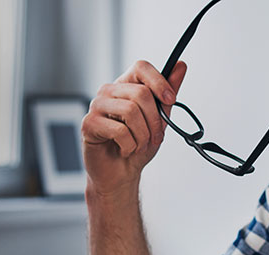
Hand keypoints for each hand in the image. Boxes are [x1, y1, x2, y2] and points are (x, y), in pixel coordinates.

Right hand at [82, 60, 186, 196]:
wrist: (121, 174)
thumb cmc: (137, 145)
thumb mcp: (159, 119)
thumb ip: (167, 94)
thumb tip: (180, 66)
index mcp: (126, 86)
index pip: (141, 67)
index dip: (159, 81)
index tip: (171, 99)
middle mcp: (109, 91)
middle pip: (141, 92)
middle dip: (155, 120)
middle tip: (155, 137)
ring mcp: (97, 106)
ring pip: (130, 110)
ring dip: (142, 135)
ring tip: (138, 145)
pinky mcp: (89, 124)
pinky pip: (119, 130)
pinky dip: (129, 145)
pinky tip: (125, 149)